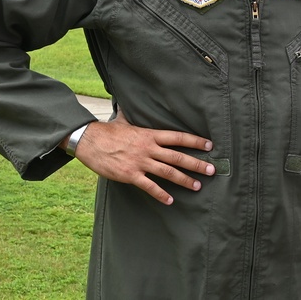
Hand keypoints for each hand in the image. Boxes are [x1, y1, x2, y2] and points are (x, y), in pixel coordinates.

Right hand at [70, 109, 214, 204]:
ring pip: (168, 172)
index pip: (178, 137)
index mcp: (150, 134)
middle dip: (196, 164)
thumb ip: (132, 113)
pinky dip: (161, 194)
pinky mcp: (130, 175)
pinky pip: (149, 186)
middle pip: (178, 156)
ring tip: (198, 186)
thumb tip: (127, 100)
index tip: (209, 146)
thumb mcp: (124, 119)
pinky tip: (170, 200)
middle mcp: (149, 148)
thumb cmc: (107, 131)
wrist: (88, 141)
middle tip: (212, 170)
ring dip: (184, 180)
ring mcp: (140, 162)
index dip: (195, 141)